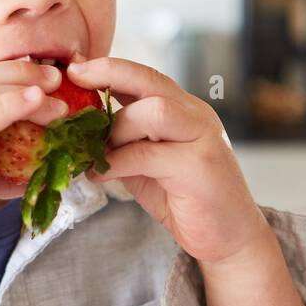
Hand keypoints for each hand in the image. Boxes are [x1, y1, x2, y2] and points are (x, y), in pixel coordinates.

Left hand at [66, 56, 270, 266]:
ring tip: (95, 152)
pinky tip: (99, 174)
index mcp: (185, 110)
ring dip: (116, 129)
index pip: (147, 75)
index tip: (75, 68)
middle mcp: (197, 116)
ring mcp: (204, 138)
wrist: (229, 237)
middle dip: (108, 80)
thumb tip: (78, 133)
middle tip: (75, 99)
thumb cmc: (185, 200)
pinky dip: (117, 162)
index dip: (110, 68)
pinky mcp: (201, 167)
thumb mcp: (147, 165)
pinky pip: (149, 154)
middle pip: (151, 81)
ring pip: (155, 111)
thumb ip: (123, 143)